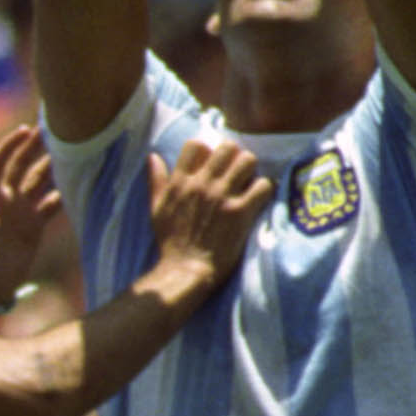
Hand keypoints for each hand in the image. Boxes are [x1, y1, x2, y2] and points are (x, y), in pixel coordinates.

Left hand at [0, 124, 61, 307]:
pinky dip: (64, 195)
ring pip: (40, 180)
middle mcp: (6, 199)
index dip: (10, 145)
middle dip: (36, 147)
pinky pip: (51, 204)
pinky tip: (81, 185)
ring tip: (73, 149)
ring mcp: (22, 211)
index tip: (25, 130)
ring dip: (53, 165)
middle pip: (22, 165)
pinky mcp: (35, 226)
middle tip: (55, 129)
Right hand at [145, 136, 271, 288]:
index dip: (208, 150)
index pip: (196, 145)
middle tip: (237, 171)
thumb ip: (156, 181)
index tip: (212, 163)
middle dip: (234, 156)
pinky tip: (257, 199)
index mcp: (180, 182)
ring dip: (251, 170)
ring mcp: (222, 197)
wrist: (186, 270)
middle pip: (228, 148)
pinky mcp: (240, 212)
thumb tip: (152, 157)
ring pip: (248, 161)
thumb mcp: (156, 209)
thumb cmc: (170, 242)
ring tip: (248, 182)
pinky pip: (262, 185)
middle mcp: (202, 184)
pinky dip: (263, 190)